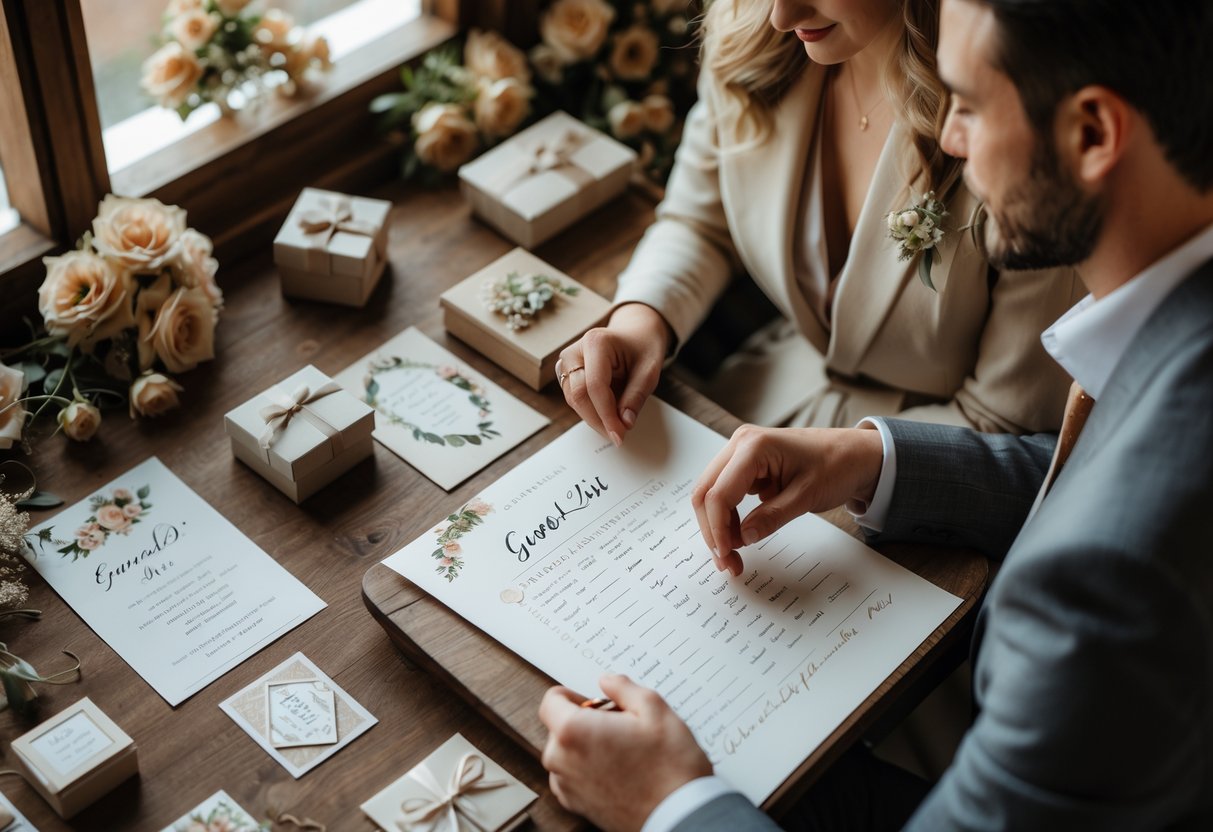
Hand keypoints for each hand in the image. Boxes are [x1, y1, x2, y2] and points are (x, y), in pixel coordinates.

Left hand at [539, 673, 711, 831]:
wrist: (679, 816)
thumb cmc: (669, 766)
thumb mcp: (654, 710)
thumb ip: (623, 688)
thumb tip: (607, 682)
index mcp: (573, 731)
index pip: (552, 700)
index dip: (576, 696)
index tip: (599, 704)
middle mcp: (561, 760)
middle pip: (559, 726)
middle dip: (585, 722)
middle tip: (622, 728)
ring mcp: (566, 786)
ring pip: (567, 752)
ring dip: (587, 747)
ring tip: (625, 752)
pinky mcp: (576, 805)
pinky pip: (573, 776)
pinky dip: (589, 770)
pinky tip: (620, 772)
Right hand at [557, 304, 671, 445]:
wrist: (634, 333)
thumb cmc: (642, 347)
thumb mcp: (649, 370)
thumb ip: (636, 396)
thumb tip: (624, 423)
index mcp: (595, 342)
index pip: (594, 386)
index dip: (606, 414)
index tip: (619, 434)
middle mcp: (574, 351)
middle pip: (578, 394)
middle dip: (598, 420)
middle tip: (619, 436)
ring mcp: (567, 362)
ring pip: (573, 400)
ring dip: (594, 418)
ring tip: (617, 424)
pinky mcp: (566, 374)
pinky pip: (574, 399)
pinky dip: (590, 411)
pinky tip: (608, 415)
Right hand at [692, 425, 884, 575]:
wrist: (854, 454)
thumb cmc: (837, 465)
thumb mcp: (807, 495)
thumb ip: (773, 516)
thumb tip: (744, 538)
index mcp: (753, 446)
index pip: (719, 493)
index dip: (717, 528)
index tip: (727, 556)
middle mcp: (740, 444)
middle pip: (705, 492)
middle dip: (712, 530)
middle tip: (726, 563)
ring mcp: (740, 453)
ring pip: (711, 495)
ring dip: (717, 527)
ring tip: (733, 556)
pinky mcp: (744, 466)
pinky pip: (725, 494)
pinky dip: (727, 518)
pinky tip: (739, 538)